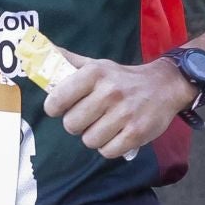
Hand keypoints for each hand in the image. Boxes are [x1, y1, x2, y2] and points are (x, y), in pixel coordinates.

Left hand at [43, 50, 193, 158]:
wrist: (164, 86)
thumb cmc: (122, 78)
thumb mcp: (96, 65)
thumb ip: (68, 61)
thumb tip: (39, 52)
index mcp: (94, 74)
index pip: (57, 99)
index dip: (54, 108)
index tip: (60, 108)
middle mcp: (109, 92)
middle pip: (71, 125)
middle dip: (77, 124)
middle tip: (89, 116)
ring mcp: (124, 114)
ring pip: (89, 141)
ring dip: (94, 136)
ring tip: (105, 125)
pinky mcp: (136, 134)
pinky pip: (107, 152)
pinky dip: (109, 147)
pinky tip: (117, 134)